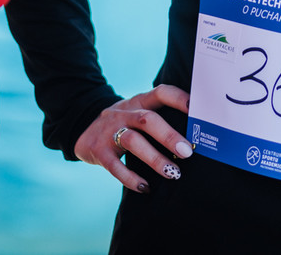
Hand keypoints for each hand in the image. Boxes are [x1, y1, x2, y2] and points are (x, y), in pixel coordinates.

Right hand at [74, 84, 191, 192]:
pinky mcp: (98, 151)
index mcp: (138, 102)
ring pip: (132, 141)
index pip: (160, 93)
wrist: (84, 130)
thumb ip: (159, 120)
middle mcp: (124, 113)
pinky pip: (114, 166)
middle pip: (146, 120)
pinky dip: (130, 178)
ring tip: (172, 173)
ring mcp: (109, 131)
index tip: (197, 109)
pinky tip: (145, 187)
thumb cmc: (124, 125)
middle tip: (187, 152)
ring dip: (154, 158)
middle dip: (168, 136)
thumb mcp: (138, 114)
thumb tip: (196, 139)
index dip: (178, 98)